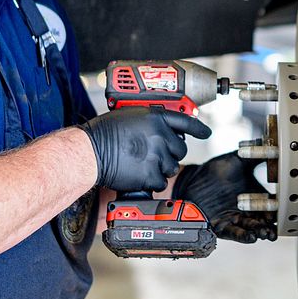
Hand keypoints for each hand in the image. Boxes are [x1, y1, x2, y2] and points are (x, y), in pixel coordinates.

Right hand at [80, 107, 211, 191]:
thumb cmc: (104, 132)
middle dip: (171, 153)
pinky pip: (160, 182)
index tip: (206, 133)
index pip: (185, 121)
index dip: (198, 128)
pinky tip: (139, 175)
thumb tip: (160, 131)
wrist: (91, 151)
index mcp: (156, 117)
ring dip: (161, 168)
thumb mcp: (130, 116)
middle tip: (155, 155)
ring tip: (143, 164)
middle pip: (181, 149)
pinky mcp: (150, 173)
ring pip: (172, 167)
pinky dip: (151, 182)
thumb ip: (149, 122)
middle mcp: (160, 135)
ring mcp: (157, 155)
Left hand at [173, 151, 277, 243]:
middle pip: (264, 220)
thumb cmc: (213, 172)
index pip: (270, 203)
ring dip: (260, 231)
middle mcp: (247, 209)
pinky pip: (235, 234)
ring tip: (266, 233)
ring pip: (252, 228)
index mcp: (254, 194)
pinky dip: (244, 236)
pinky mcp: (223, 227)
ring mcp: (235, 218)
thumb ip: (253, 155)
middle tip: (277, 226)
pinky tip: (251, 237)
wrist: (190, 180)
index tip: (284, 209)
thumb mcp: (236, 161)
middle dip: (271, 224)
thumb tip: (269, 144)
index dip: (278, 207)